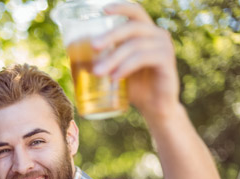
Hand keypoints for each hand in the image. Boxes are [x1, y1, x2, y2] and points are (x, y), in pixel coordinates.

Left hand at [92, 2, 178, 117]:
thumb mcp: (114, 70)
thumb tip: (72, 55)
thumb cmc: (133, 87)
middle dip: (111, 35)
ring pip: (135, 45)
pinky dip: (126, 67)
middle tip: (93, 46)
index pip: (135, 12)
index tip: (103, 10)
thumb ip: (100, 60)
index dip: (121, 7)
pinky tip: (115, 78)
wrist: (155, 107)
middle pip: (132, 26)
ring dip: (114, 58)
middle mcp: (157, 35)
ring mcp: (164, 47)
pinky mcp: (167, 61)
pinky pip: (144, 58)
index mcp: (145, 32)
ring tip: (98, 72)